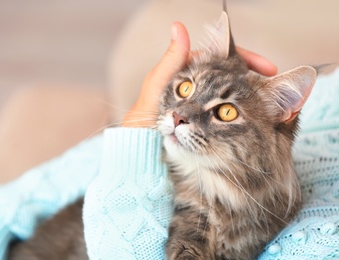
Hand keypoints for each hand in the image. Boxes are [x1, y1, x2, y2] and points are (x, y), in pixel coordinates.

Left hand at [122, 22, 276, 127]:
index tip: (267, 68)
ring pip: (233, 96)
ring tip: (273, 104)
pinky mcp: (205, 126)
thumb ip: (172, 61)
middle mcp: (197, 88)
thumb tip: (178, 26)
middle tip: (274, 87)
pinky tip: (255, 119)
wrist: (141, 153)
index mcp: (188, 74)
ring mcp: (202, 107)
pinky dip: (245, 115)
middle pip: (232, 75)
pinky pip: (229, 116)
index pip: (223, 58)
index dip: (247, 60)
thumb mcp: (157, 89)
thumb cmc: (143, 121)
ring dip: (253, 97)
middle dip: (255, 78)